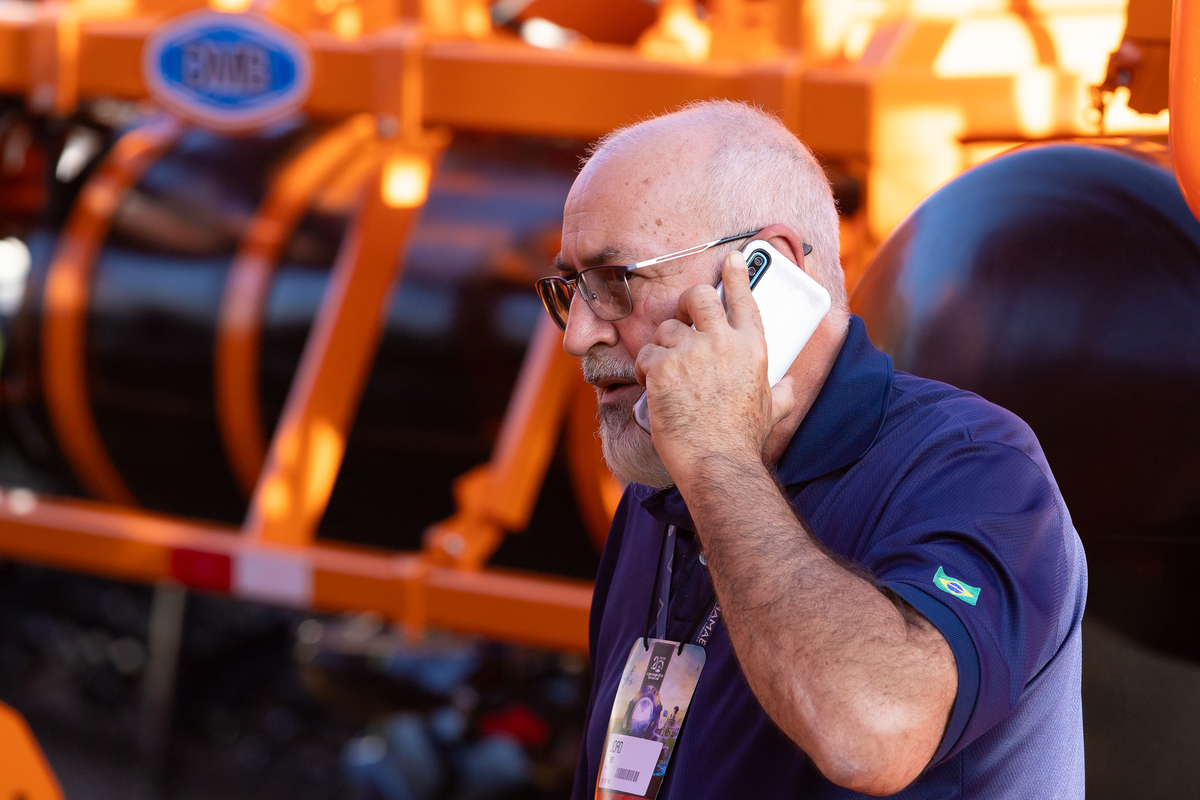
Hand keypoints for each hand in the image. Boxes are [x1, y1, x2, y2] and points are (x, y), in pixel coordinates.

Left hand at [634, 251, 794, 480]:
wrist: (718, 461)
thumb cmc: (744, 439)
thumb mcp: (773, 410)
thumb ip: (783, 391)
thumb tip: (792, 387)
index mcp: (753, 348)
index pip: (745, 299)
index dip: (738, 273)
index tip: (733, 258)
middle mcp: (723, 342)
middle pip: (699, 298)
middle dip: (688, 304)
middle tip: (684, 320)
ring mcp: (692, 352)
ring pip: (667, 329)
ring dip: (662, 347)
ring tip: (666, 372)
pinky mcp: (664, 367)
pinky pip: (646, 354)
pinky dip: (644, 369)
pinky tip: (650, 386)